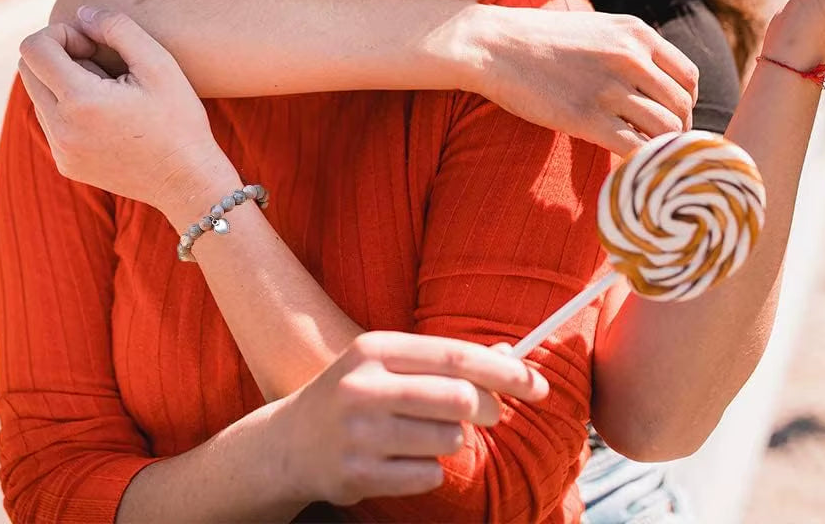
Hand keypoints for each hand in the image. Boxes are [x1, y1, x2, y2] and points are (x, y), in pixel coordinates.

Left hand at [18, 6, 234, 212]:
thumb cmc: (179, 120)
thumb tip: (83, 14)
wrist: (187, 180)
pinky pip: (52, 123)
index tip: (95, 46)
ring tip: (110, 92)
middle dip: (59, 55)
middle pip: (28, 69)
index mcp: (80, 101)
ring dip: (65, 83)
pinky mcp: (66, 164)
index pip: (34, 48)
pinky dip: (71, 109)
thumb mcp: (159, 64)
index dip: (62, 34)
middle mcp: (60, 128)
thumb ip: (117, 28)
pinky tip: (111, 117)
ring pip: (38, 96)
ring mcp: (60, 150)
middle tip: (101, 64)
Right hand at [280, 331, 547, 505]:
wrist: (287, 443)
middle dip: (488, 409)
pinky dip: (431, 469)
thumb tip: (509, 360)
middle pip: (458, 398)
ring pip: (448, 439)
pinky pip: (428, 475)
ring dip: (455, 440)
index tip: (537, 384)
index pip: (455, 356)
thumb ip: (443, 361)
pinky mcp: (358, 475)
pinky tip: (404, 460)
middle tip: (492, 414)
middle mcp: (364, 387)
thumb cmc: (353, 394)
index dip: (504, 371)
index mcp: (375, 348)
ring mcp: (359, 433)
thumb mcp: (387, 364)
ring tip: (428, 435)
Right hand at [469, 6, 698, 154]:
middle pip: (681, 107)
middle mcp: (630, 58)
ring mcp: (609, 89)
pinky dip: (640, 162)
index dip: (684, 103)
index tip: (668, 117)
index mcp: (636, 34)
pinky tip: (626, 166)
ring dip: (660, 148)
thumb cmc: (538, 40)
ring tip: (642, 157)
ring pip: (666, 130)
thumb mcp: (595, 28)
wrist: (493, 44)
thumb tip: (655, 82)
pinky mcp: (587, 118)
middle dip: (676, 131)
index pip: (688, 77)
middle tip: (656, 145)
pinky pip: (637, 148)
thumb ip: (628, 49)